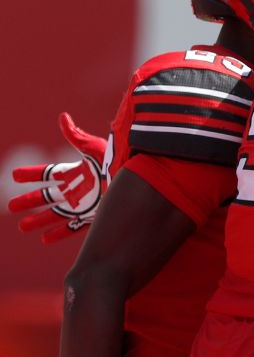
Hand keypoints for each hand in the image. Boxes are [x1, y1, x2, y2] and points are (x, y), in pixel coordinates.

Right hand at [8, 113, 107, 243]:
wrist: (137, 179)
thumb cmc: (117, 161)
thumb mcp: (94, 148)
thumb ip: (76, 136)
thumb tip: (62, 116)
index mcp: (76, 172)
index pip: (48, 173)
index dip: (31, 174)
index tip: (14, 175)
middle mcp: (78, 189)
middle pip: (47, 196)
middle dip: (29, 200)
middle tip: (11, 206)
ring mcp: (85, 204)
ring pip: (56, 214)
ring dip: (39, 220)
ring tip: (23, 226)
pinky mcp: (94, 216)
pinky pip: (73, 227)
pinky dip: (59, 233)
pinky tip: (44, 239)